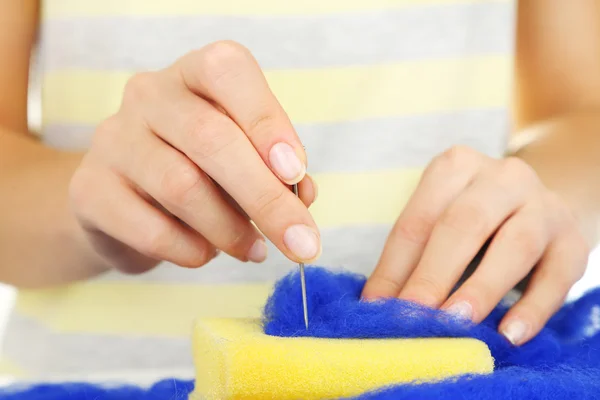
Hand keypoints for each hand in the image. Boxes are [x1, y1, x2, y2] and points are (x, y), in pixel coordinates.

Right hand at [68, 41, 319, 273]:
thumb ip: (277, 172)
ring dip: (230, 229)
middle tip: (300, 242)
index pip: (229, 71)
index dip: (267, 122)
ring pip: (182, 186)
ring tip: (251, 249)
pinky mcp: (89, 189)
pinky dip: (190, 250)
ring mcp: (114, 139)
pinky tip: (204, 254)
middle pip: (211, 139)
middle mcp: (150, 95)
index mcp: (195, 74)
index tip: (296, 174)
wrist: (125, 202)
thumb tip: (302, 197)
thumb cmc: (201, 172)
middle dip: (265, 198)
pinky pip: (150, 228)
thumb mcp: (246, 160)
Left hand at [362, 146, 588, 344]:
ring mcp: (544, 205)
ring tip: (456, 324)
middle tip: (412, 316)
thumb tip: (376, 306)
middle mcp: (503, 177)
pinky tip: (509, 334)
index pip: (419, 219)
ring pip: (517, 244)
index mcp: (457, 166)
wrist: (537, 206)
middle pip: (465, 223)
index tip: (377, 307)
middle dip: (434, 273)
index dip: (395, 266)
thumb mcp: (439, 226)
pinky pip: (557, 276)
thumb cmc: (474, 221)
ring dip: (482, 288)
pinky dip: (533, 308)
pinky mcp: (573, 240)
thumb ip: (409, 260)